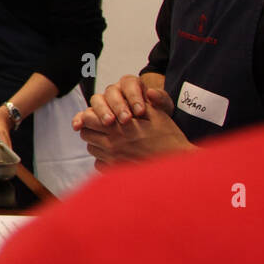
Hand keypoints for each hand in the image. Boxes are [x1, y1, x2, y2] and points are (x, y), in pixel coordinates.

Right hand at [72, 73, 157, 130]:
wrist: (150, 129)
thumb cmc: (157, 115)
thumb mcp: (164, 107)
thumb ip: (160, 100)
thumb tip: (151, 93)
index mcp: (131, 85)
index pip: (129, 84)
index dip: (133, 97)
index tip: (140, 111)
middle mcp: (115, 91)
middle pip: (111, 92)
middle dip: (118, 106)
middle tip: (125, 120)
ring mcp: (103, 102)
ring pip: (97, 100)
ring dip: (101, 112)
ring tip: (109, 123)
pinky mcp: (94, 115)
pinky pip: (84, 114)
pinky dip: (80, 119)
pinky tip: (79, 126)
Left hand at [76, 96, 192, 166]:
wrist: (178, 165)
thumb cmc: (169, 138)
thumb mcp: (158, 115)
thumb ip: (142, 102)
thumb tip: (142, 91)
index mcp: (119, 128)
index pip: (87, 118)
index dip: (91, 115)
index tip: (99, 114)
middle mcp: (112, 144)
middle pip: (86, 134)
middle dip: (92, 128)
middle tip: (104, 126)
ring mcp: (113, 159)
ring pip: (91, 149)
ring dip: (97, 143)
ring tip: (111, 139)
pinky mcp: (116, 172)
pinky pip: (99, 164)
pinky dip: (103, 159)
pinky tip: (116, 154)